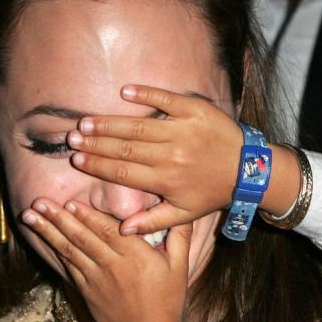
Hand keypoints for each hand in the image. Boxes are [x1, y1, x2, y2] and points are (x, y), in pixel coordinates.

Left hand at [21, 198, 193, 321]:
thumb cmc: (167, 301)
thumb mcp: (180, 266)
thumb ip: (180, 236)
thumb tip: (185, 212)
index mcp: (135, 255)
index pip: (106, 229)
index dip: (87, 214)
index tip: (69, 201)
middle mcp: (112, 265)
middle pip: (81, 236)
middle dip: (57, 217)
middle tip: (37, 201)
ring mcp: (96, 280)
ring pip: (68, 251)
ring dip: (48, 232)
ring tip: (30, 217)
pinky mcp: (87, 292)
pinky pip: (69, 268)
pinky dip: (56, 253)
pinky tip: (44, 241)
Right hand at [67, 85, 242, 235]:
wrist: (249, 169)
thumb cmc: (212, 193)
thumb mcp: (185, 214)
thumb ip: (153, 221)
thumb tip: (122, 229)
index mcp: (166, 181)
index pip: (124, 172)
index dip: (98, 166)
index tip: (77, 160)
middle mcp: (172, 155)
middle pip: (125, 149)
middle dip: (96, 144)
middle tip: (72, 138)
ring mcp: (183, 131)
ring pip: (139, 126)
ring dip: (111, 123)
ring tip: (87, 122)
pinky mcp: (195, 110)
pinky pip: (167, 100)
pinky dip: (146, 95)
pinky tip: (125, 92)